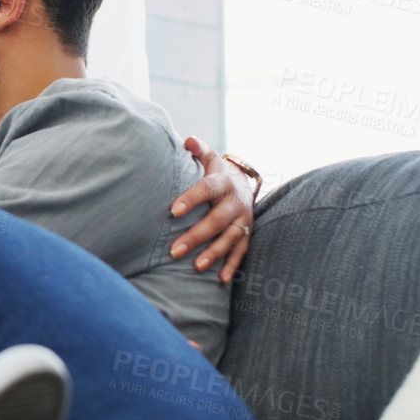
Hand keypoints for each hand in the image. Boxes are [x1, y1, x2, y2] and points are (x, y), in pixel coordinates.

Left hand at [167, 135, 256, 284]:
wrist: (244, 185)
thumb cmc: (217, 175)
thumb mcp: (211, 160)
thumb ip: (199, 150)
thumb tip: (187, 140)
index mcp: (223, 183)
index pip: (206, 190)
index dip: (191, 199)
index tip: (173, 211)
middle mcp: (236, 203)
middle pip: (216, 220)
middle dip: (196, 236)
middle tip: (174, 250)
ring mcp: (243, 220)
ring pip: (229, 239)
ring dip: (213, 254)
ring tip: (195, 266)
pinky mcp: (247, 234)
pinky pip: (241, 252)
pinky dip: (232, 265)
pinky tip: (221, 280)